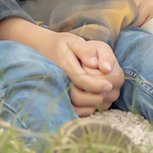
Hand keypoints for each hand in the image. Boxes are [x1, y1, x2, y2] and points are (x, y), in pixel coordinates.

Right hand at [0, 20, 123, 113]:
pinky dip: (85, 110)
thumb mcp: (73, 40)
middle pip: (78, 97)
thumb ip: (85, 50)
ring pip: (75, 107)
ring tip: (102, 95)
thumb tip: (95, 63)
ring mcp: (58, 91)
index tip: (109, 85)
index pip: (82, 80)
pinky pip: (73, 111)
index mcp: (63, 66)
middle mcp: (59, 81)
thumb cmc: (62, 45)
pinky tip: (94, 100)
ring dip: (92, 104)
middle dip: (96, 96)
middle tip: (108, 90)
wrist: (43, 51)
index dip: (97, 84)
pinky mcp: (60, 98)